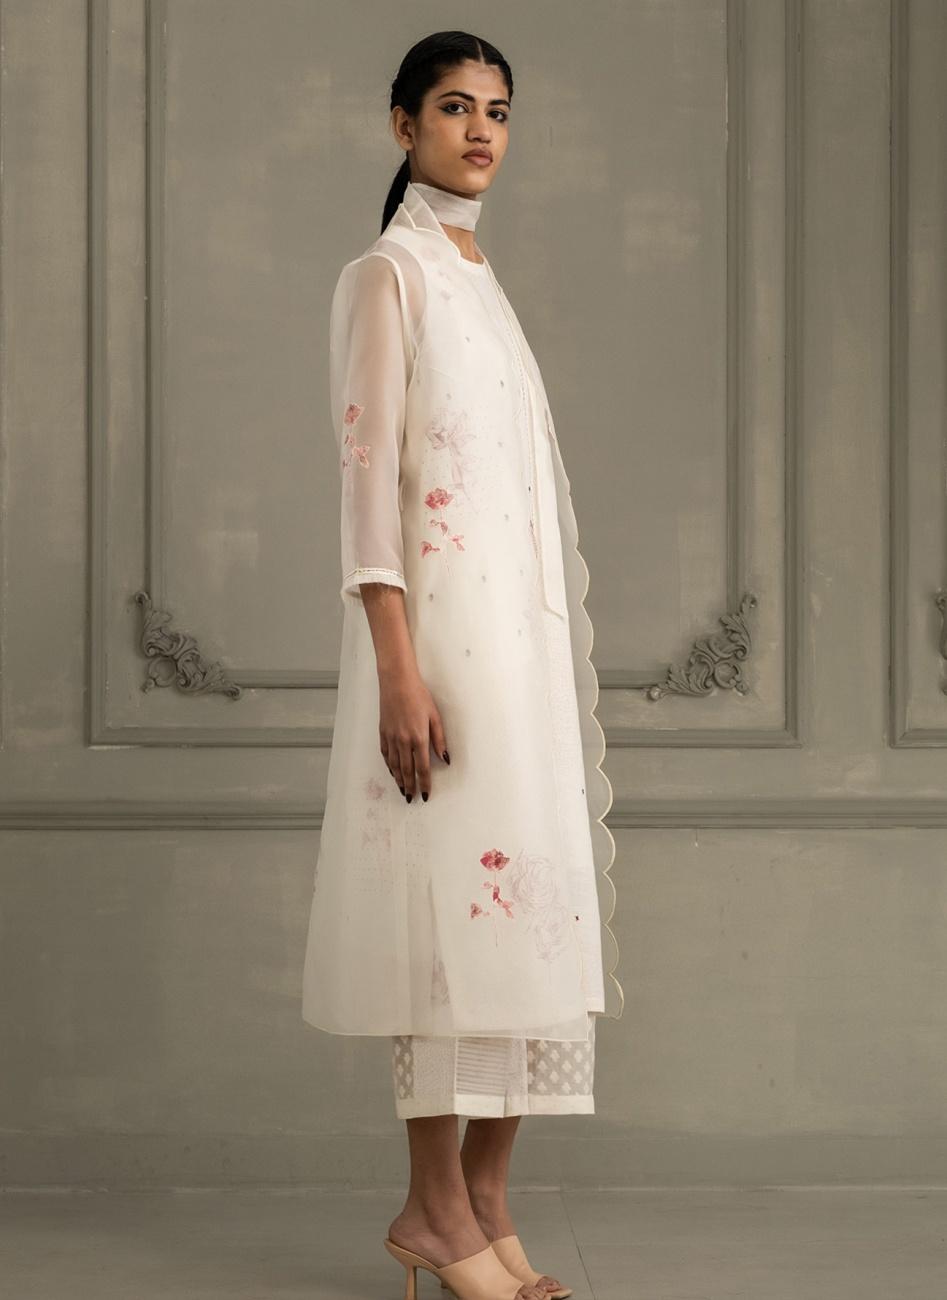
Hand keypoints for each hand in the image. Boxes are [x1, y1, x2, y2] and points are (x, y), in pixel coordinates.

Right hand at [378, 665, 448, 801]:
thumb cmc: (419, 696)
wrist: (397, 682)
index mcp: (419, 738)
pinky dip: (389, 765)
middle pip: (407, 770)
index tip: (425, 795)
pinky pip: (385, 754)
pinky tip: (392, 771)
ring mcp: (391, 737)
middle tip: (412, 798)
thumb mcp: (435, 716)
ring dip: (399, 779)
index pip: (422, 768)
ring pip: (394, 765)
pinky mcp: (383, 732)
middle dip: (410, 786)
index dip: (424, 783)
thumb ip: (440, 739)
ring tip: (402, 790)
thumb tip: (445, 758)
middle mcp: (403, 741)